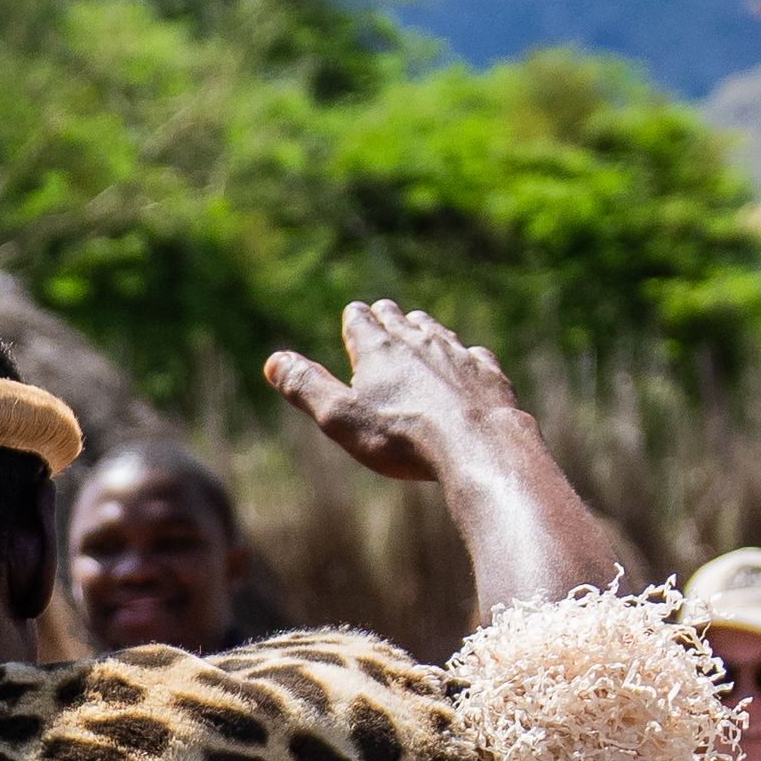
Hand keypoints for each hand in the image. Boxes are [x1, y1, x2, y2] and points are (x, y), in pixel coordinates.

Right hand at [262, 298, 617, 597]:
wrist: (477, 445)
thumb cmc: (402, 437)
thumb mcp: (340, 418)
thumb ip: (305, 387)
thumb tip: (273, 361)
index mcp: (378, 349)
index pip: (360, 319)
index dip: (354, 319)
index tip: (353, 317)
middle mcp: (419, 341)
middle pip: (399, 318)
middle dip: (388, 317)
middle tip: (383, 314)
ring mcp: (457, 353)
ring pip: (437, 331)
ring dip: (425, 330)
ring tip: (421, 330)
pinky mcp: (488, 373)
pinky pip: (473, 355)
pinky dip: (464, 356)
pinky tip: (466, 362)